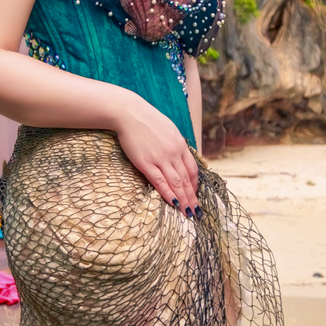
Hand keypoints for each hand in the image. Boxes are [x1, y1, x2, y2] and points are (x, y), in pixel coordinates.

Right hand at [113, 99, 201, 213]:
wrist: (129, 113)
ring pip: (176, 183)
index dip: (196, 185)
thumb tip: (181, 159)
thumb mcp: (169, 130)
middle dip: (192, 197)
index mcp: (180, 145)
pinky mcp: (145, 162)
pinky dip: (168, 194)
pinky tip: (173, 203)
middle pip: (186, 179)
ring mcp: (160, 158)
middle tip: (196, 212)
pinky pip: (159, 181)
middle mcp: (173, 152)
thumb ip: (176, 145)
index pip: (193, 170)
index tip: (196, 195)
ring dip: (183, 199)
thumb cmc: (147, 120)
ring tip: (187, 212)